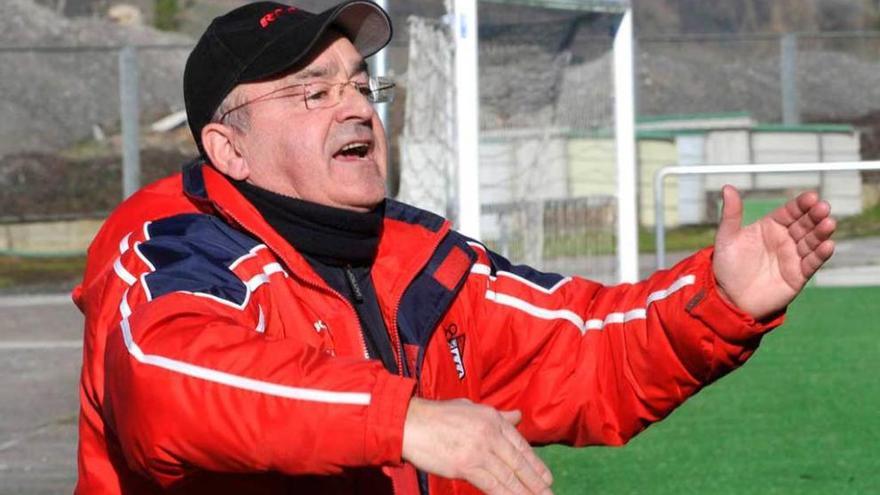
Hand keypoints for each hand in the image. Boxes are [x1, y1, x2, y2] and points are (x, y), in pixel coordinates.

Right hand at [402, 398, 553, 493]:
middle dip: (536, 482)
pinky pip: (493, 485)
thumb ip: (497, 416)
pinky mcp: (467, 465)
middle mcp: (491, 433)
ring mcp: (480, 449)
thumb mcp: (471, 408)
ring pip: (509, 476)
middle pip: (519, 462)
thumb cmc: (438, 416)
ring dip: (526, 493)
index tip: (547, 478)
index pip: (520, 445)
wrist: (412, 422)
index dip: (535, 464)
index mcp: (493, 418)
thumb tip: (517, 416)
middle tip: (549, 494)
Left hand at [712, 185, 835, 319]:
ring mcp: (793, 257)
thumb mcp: (727, 238)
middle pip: (804, 224)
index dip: (801, 205)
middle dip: (815, 216)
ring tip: (829, 223)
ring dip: (821, 233)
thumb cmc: (727, 266)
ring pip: (811, 242)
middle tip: (824, 208)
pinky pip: (812, 263)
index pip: (790, 212)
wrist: (728, 297)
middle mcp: (785, 239)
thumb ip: (731, 214)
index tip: (811, 197)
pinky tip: (828, 245)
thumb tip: (727, 187)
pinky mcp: (798, 275)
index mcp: (770, 226)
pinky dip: (820, 254)